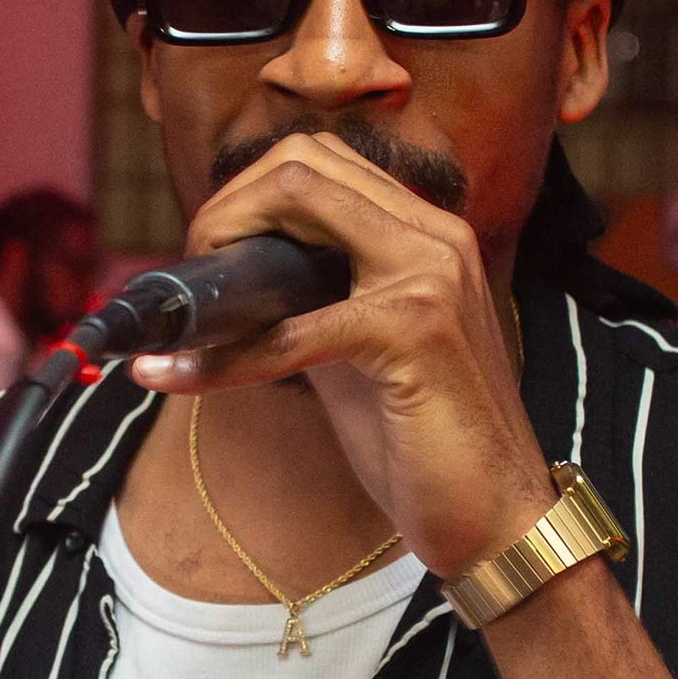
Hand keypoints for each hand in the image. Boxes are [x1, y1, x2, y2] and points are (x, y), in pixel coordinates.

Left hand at [127, 132, 552, 578]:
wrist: (498, 517)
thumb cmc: (426, 439)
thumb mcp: (363, 346)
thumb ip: (317, 297)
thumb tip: (233, 280)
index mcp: (427, 233)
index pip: (320, 161)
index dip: (246, 193)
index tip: (207, 253)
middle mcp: (435, 236)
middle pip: (302, 162)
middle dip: (225, 208)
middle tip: (190, 277)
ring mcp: (430, 275)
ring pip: (298, 202)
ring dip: (223, 251)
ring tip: (184, 312)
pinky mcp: (412, 332)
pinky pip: (291, 325)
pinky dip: (225, 355)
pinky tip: (179, 378)